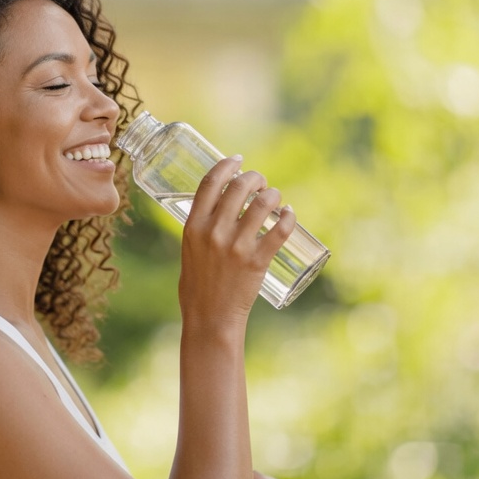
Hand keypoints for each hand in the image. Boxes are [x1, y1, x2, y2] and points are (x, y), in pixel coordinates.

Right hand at [179, 156, 296, 329]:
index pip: (210, 182)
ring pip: (263, 203)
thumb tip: (219, 207)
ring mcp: (236, 246)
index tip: (238, 160)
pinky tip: (289, 213)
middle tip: (261, 182)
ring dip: (273, 194)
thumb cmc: (197, 286)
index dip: (227, 165)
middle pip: (239, 187)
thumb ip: (201, 228)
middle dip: (255, 178)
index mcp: (193, 226)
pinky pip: (280, 230)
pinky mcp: (257, 261)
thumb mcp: (188, 250)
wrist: (209, 318)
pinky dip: (288, 216)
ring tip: (275, 199)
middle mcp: (214, 231)